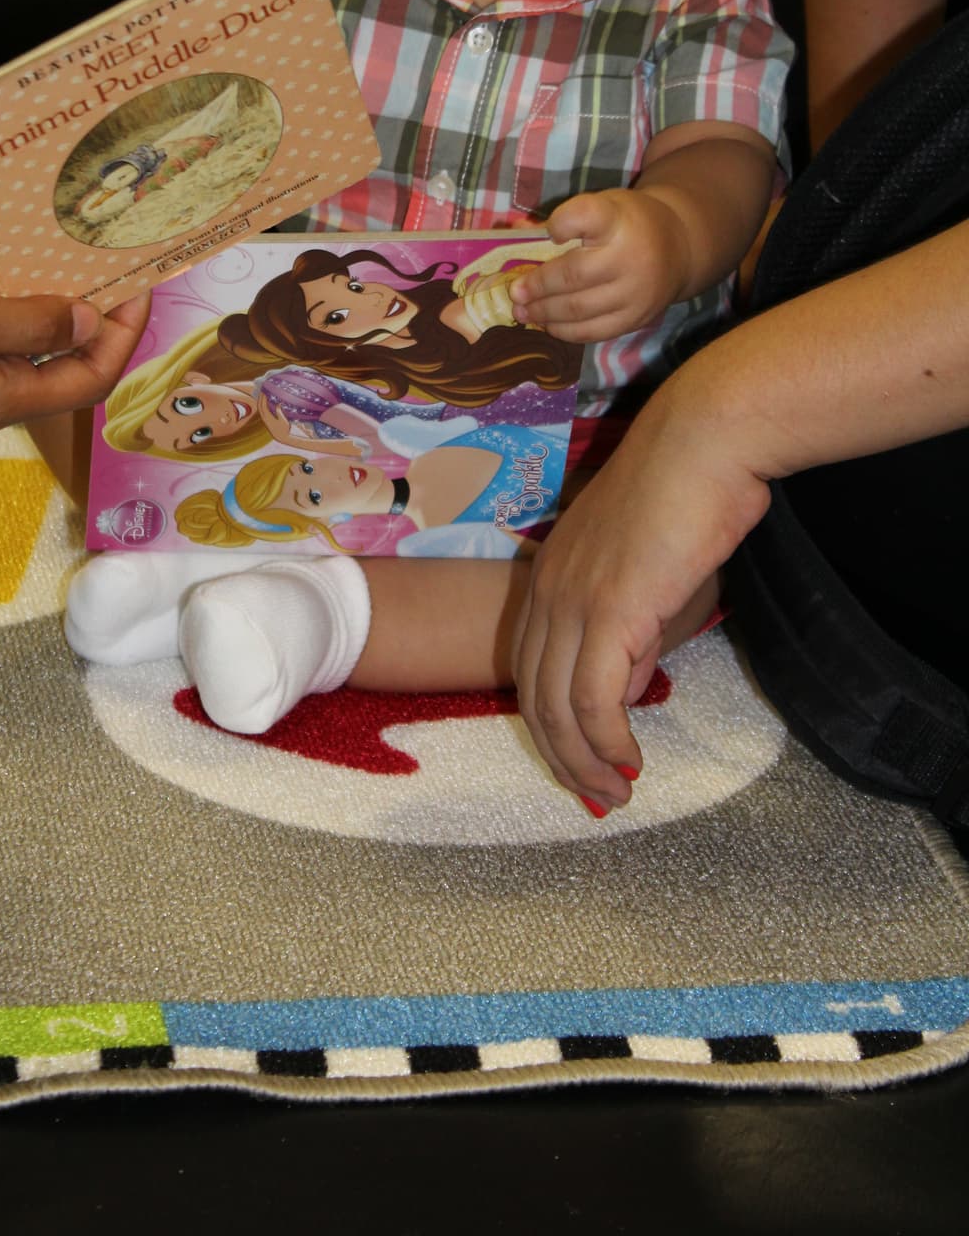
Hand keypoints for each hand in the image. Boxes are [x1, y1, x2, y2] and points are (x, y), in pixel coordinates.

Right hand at [0, 249, 149, 430]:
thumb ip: (26, 323)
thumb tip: (90, 320)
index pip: (88, 379)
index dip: (126, 333)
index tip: (143, 281)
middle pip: (64, 365)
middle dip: (102, 317)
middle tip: (122, 263)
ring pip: (27, 343)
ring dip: (58, 302)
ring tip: (81, 256)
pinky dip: (15, 295)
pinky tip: (17, 259)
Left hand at [509, 188, 687, 340]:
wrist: (680, 246)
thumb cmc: (628, 224)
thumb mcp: (602, 206)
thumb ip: (564, 218)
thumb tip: (516, 234)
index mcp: (618, 219)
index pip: (586, 215)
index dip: (562, 223)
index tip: (549, 231)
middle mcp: (629, 256)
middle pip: (573, 274)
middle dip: (538, 286)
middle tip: (515, 292)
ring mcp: (636, 292)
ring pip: (579, 309)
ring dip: (544, 313)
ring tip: (522, 312)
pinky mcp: (636, 318)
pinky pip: (594, 331)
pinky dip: (565, 331)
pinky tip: (547, 325)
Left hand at [511, 379, 769, 812]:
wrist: (703, 442)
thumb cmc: (689, 495)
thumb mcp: (651, 574)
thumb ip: (633, 631)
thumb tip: (630, 685)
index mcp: (549, 575)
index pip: (532, 666)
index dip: (553, 720)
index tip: (581, 759)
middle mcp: (546, 591)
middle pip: (533, 694)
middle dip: (562, 754)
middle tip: (596, 793)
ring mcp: (571, 601)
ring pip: (557, 706)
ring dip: (585, 760)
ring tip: (615, 792)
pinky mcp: (607, 611)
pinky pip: (594, 699)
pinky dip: (607, 741)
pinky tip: (628, 762)